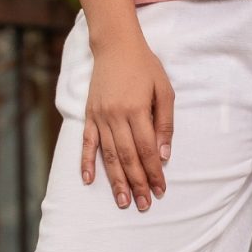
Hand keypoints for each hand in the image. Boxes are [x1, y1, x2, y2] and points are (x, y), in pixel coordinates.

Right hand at [82, 32, 174, 211]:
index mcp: (136, 110)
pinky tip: (88, 180)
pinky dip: (86, 162)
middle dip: (137, 183)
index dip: (154, 172)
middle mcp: (116, 116)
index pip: (147, 150)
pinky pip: (87, 143)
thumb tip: (163, 155)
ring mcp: (100, 117)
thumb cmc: (145, 67)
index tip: (160, 190)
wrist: (116, 46)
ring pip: (108, 155)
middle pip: (127, 157)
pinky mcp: (89, 115)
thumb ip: (165, 123)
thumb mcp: (164, 90)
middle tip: (144, 205)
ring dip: (115, 180)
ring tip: (122, 201)